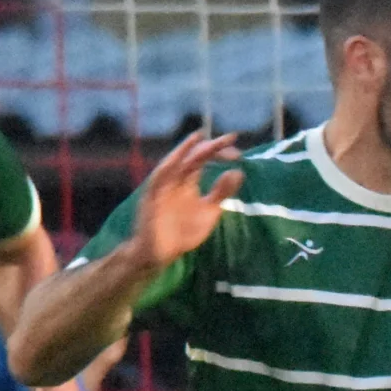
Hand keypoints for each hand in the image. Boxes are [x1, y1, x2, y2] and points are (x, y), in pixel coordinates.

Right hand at [131, 131, 244, 271]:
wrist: (160, 253)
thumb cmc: (183, 233)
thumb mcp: (209, 211)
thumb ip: (222, 193)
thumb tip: (238, 172)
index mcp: (189, 182)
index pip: (204, 160)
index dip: (219, 153)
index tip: (238, 154)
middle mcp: (176, 179)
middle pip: (194, 157)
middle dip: (211, 147)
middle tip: (230, 140)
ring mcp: (164, 185)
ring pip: (176, 161)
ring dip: (189, 149)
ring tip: (203, 137)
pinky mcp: (152, 194)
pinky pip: (160, 176)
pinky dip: (170, 165)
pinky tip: (180, 156)